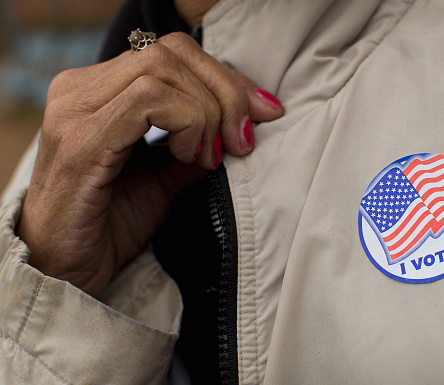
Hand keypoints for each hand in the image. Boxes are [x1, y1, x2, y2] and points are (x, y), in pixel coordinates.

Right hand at [16, 32, 282, 297]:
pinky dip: (187, 123)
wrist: (68, 272)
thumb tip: (242, 126)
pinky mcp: (81, 140)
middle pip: (172, 53)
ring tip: (211, 156)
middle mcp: (81, 89)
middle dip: (226, 92)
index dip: (225, 77)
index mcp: (99, 89)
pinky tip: (192, 157)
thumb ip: (196, 143)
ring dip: (207, 111)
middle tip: (243, 138)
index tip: (263, 113)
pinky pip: (147, 102)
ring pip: (162, 70)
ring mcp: (76, 110)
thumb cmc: (112, 223)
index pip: (173, 52)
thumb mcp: (166, 177)